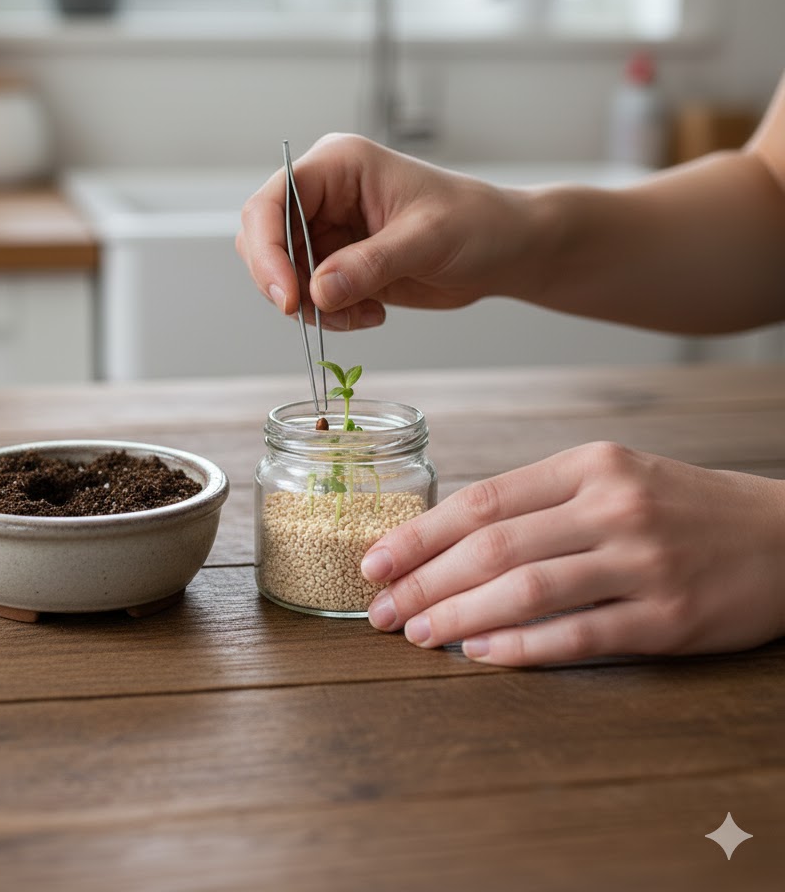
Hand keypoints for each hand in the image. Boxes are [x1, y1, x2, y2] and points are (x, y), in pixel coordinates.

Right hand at [236, 133, 541, 331]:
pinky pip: (310, 297)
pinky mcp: (337, 263)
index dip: (267, 251)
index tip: (288, 299)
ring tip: (363, 313)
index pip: (272, 202)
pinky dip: (331, 315)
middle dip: (285, 284)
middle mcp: (323, 195)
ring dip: (314, 307)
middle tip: (320, 315)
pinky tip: (373, 313)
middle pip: (264, 241)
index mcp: (338, 165)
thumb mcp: (427, 240)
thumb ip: (370, 264)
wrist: (503, 249)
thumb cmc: (477, 224)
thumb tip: (317, 292)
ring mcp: (328, 230)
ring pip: (283, 275)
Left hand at [360, 441, 784, 665]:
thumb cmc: (680, 507)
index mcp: (588, 465)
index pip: (483, 500)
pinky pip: (578, 636)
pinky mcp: (669, 618)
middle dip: (424, 581)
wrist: (784, 537)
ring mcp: (643, 562)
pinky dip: (521, 648)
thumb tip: (451, 539)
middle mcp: (612, 506)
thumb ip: (540, 501)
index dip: (420, 535)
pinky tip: (482, 655)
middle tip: (381, 610)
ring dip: (459, 617)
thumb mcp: (612, 476)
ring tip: (419, 635)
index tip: (377, 560)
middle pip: (492, 547)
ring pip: (526, 591)